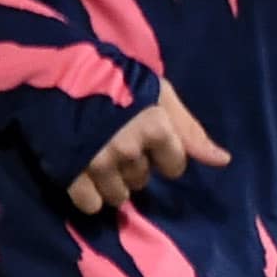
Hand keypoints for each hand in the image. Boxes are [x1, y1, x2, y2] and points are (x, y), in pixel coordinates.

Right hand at [65, 83, 229, 214]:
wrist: (52, 71)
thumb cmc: (113, 77)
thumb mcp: (158, 92)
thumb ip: (189, 129)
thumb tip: (223, 161)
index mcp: (155, 127)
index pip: (175, 166)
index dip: (164, 156)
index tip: (149, 143)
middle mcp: (129, 149)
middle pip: (143, 180)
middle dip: (134, 166)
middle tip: (117, 143)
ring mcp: (98, 162)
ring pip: (118, 196)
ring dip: (113, 183)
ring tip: (99, 159)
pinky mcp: (69, 172)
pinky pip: (90, 204)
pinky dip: (89, 196)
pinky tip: (83, 175)